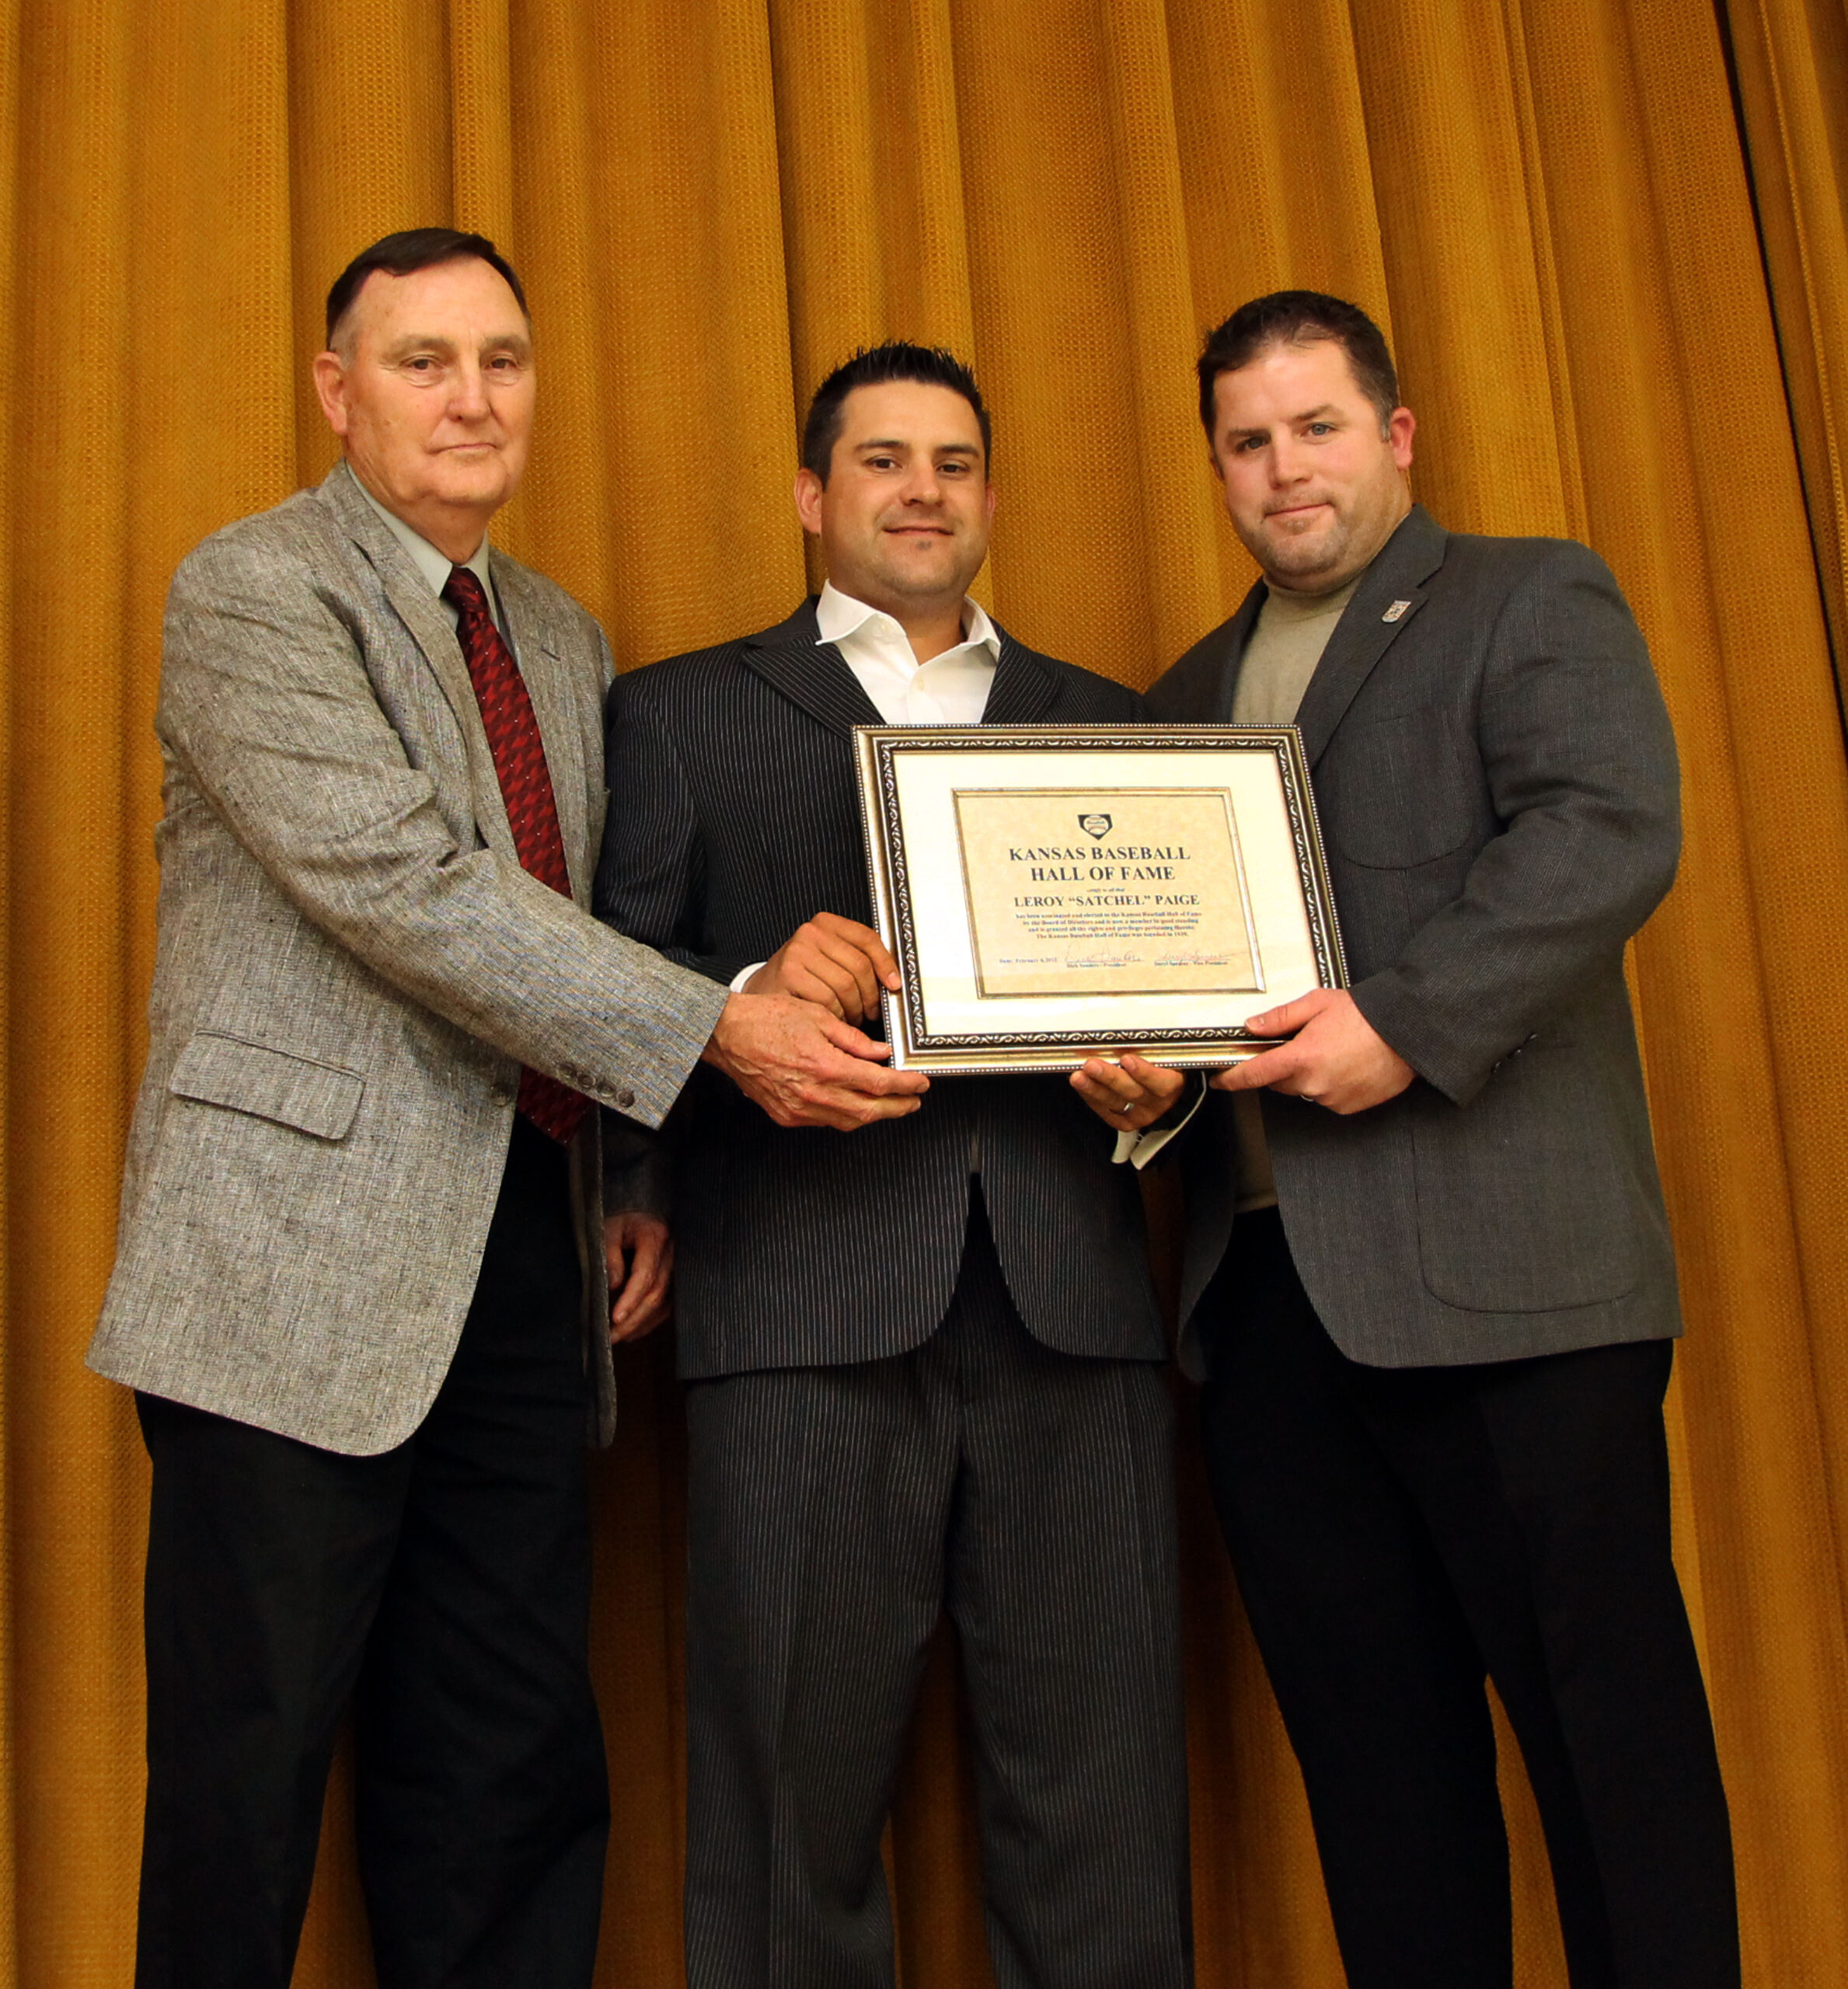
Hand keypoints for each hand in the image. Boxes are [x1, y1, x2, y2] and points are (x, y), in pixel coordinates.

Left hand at [605, 1212, 672, 1342]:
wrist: (641, 1213)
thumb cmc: (622, 1220)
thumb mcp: (608, 1229)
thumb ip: (609, 1255)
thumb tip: (613, 1285)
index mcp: (656, 1237)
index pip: (645, 1275)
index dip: (631, 1299)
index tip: (615, 1319)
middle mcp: (672, 1254)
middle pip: (656, 1293)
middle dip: (634, 1319)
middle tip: (612, 1336)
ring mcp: (676, 1267)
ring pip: (664, 1303)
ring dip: (642, 1323)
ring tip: (620, 1337)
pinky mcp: (675, 1277)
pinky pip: (667, 1304)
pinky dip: (651, 1320)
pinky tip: (634, 1330)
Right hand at [702, 990, 929, 1130]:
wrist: (726, 1035)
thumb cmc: (767, 1019)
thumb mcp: (818, 1016)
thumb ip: (853, 1039)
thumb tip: (881, 1053)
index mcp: (825, 1066)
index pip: (878, 1084)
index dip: (905, 1086)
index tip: (920, 1083)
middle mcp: (814, 1094)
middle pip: (869, 1111)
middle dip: (897, 1108)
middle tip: (914, 1101)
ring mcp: (799, 1110)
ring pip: (848, 1121)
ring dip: (873, 1114)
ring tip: (890, 1104)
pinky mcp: (786, 1116)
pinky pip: (826, 1121)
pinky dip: (846, 1115)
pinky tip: (855, 1104)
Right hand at [747, 913, 899, 1024]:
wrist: (761, 994)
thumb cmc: (799, 981)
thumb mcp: (828, 961)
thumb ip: (856, 961)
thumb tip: (892, 978)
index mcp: (826, 924)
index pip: (867, 938)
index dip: (885, 963)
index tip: (894, 984)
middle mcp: (811, 932)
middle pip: (860, 966)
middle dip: (871, 996)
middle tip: (871, 1012)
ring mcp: (798, 951)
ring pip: (847, 986)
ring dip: (855, 1010)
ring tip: (852, 1017)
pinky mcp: (790, 973)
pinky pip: (829, 1000)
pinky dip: (836, 1015)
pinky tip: (834, 1019)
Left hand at [1071, 1052, 1186, 1130]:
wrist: (1166, 1089)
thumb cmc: (1161, 1062)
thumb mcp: (1162, 1050)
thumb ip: (1147, 1044)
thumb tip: (1125, 1024)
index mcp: (1173, 1080)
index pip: (1162, 1082)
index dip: (1144, 1072)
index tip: (1127, 1059)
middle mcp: (1159, 1101)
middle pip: (1134, 1092)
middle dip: (1110, 1078)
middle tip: (1091, 1065)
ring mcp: (1142, 1113)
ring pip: (1117, 1103)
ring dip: (1094, 1089)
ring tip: (1079, 1077)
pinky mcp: (1127, 1121)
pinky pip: (1108, 1113)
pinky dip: (1092, 1099)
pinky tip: (1082, 1086)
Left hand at [1211, 988, 1413, 1114]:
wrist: (1407, 1032)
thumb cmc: (1365, 1015)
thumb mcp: (1317, 1004)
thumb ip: (1281, 1018)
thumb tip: (1253, 1027)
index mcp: (1301, 1058)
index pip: (1254, 1074)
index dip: (1232, 1079)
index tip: (1220, 1080)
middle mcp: (1313, 1083)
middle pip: (1279, 1082)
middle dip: (1281, 1066)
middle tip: (1300, 1044)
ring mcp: (1331, 1098)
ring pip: (1303, 1090)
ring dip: (1307, 1075)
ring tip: (1330, 1051)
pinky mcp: (1348, 1107)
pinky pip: (1326, 1097)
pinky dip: (1328, 1084)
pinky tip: (1344, 1064)